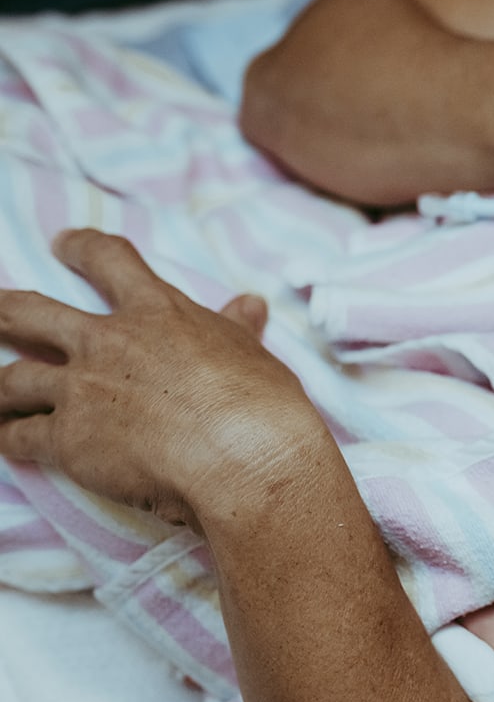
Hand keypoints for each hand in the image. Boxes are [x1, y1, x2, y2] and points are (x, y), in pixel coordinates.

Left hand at [0, 229, 325, 530]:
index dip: (80, 248)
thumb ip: (238, 327)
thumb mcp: (253, 352)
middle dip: (5, 311)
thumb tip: (250, 304)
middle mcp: (108, 343)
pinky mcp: (67, 441)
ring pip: (12, 378)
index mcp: (157, 312)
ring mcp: (81, 390)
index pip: (107, 260)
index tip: (63, 244)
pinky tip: (4, 441)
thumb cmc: (260, 404)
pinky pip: (18, 437)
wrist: (244, 458)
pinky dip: (7, 439)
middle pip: (30, 312)